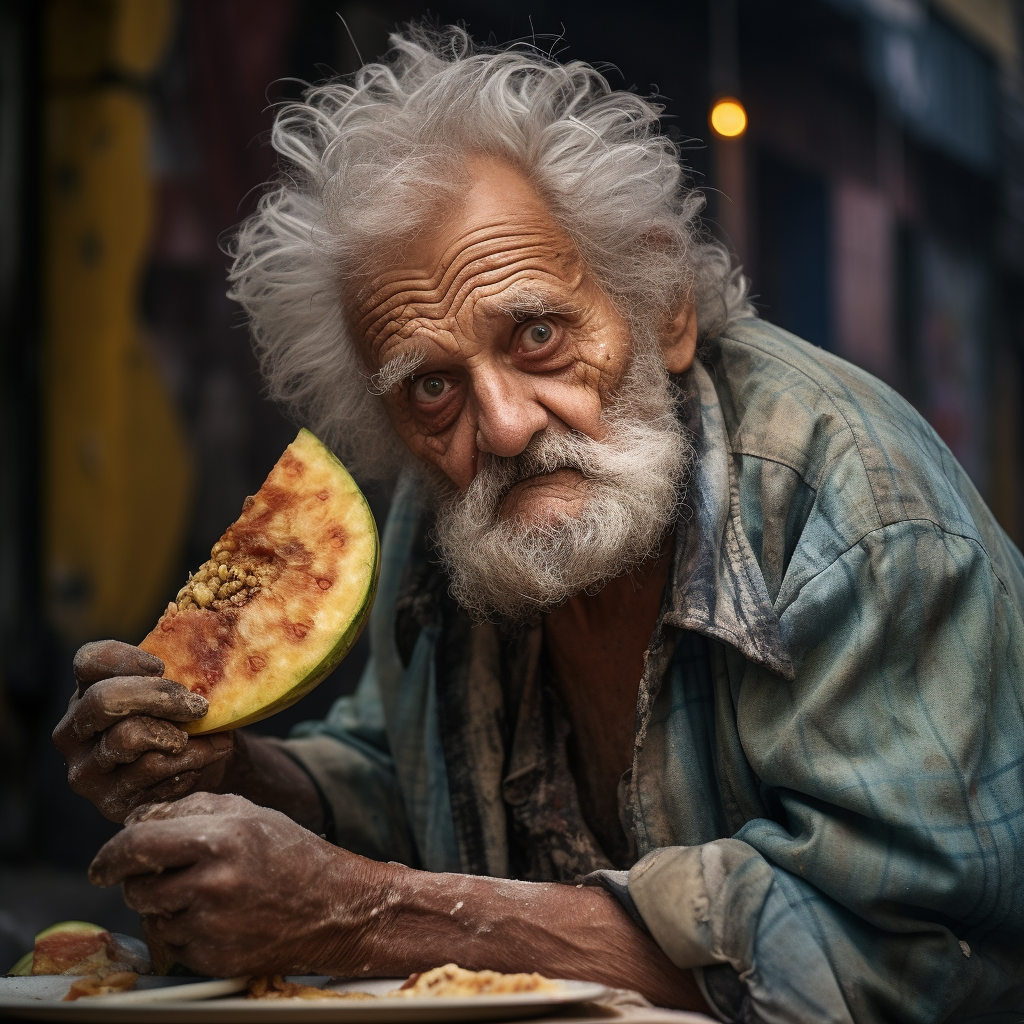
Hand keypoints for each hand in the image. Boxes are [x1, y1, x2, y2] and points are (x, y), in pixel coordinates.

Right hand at [53, 640, 234, 821]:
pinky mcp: (110, 800)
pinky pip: (153, 769)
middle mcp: (74, 731)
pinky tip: (207, 755)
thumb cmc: (183, 719)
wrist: (200, 767)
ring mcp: (87, 769)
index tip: (161, 666)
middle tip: (198, 706)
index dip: (124, 659)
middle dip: (158, 697)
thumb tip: (202, 650)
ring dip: (178, 734)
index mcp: (87, 692)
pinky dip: (191, 759)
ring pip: (127, 738)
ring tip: (209, 737)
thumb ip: (177, 672)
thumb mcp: (176, 691)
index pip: (89, 662)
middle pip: (105, 700)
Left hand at [88, 793, 384, 976]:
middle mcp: (212, 882)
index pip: (136, 845)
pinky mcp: (214, 957)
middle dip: (144, 882)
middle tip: (177, 876)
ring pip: (152, 918)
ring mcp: (213, 924)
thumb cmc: (289, 852)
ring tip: (208, 894)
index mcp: (219, 837)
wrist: (335, 906)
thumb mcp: (246, 813)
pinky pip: (174, 944)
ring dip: (165, 908)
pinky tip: (222, 918)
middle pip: (137, 887)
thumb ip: (187, 810)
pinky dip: (187, 931)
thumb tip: (136, 822)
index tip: (102, 866)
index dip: (109, 856)